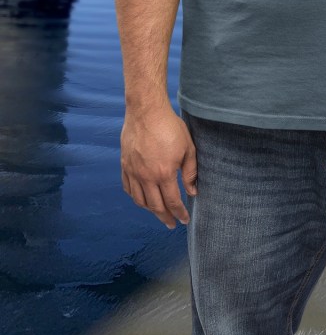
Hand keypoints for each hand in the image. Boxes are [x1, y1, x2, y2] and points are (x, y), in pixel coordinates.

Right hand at [121, 104, 196, 228]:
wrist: (146, 111)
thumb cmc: (169, 126)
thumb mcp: (188, 148)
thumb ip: (190, 172)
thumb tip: (192, 191)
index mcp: (163, 174)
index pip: (173, 201)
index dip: (179, 213)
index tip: (184, 220)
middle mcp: (146, 177)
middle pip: (155, 206)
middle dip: (165, 217)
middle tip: (171, 224)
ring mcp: (133, 171)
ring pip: (139, 200)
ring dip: (149, 210)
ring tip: (158, 213)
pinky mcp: (124, 164)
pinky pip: (127, 187)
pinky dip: (135, 197)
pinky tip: (141, 198)